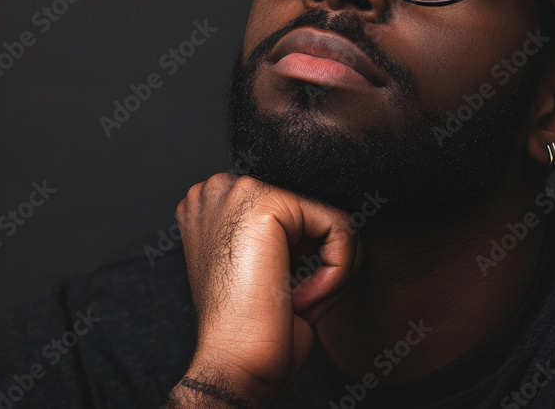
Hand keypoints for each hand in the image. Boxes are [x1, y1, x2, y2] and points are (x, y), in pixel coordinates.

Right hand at [169, 173, 361, 406]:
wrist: (234, 363)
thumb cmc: (248, 330)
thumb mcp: (269, 270)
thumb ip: (292, 238)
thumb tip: (340, 223)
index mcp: (214, 207)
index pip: (293, 215)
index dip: (304, 257)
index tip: (283, 294)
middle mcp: (219, 191)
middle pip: (311, 213)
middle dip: (321, 261)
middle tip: (293, 301)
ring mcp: (237, 191)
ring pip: (329, 220)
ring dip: (331, 270)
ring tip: (296, 301)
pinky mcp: (264, 202)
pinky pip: (338, 226)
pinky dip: (337, 271)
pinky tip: (301, 297)